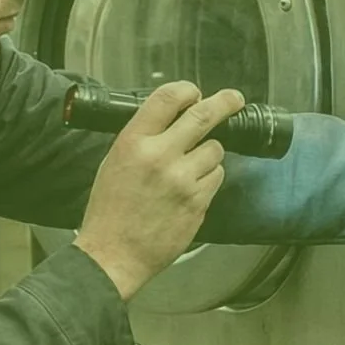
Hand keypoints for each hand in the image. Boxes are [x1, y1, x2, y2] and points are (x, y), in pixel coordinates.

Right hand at [74, 82, 245, 299]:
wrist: (114, 254)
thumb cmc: (110, 210)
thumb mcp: (114, 162)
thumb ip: (143, 138)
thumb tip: (172, 120)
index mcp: (133, 143)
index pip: (167, 99)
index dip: (187, 90)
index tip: (195, 92)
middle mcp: (160, 156)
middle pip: (204, 116)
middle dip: (225, 103)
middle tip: (234, 99)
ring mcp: (182, 180)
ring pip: (215, 150)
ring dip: (208, 154)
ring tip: (189, 169)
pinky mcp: (198, 202)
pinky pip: (216, 177)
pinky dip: (208, 179)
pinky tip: (190, 190)